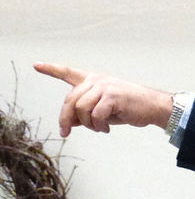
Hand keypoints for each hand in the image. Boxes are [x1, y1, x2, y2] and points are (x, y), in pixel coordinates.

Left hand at [34, 62, 172, 136]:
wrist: (153, 107)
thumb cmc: (131, 108)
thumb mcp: (105, 110)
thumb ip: (87, 112)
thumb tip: (71, 122)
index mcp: (95, 80)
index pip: (69, 73)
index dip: (52, 69)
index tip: (37, 65)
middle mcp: (97, 81)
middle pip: (70, 100)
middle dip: (66, 119)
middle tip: (65, 132)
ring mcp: (105, 87)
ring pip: (81, 109)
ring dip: (87, 125)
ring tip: (99, 128)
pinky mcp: (112, 96)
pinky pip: (95, 115)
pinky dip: (98, 126)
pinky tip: (106, 128)